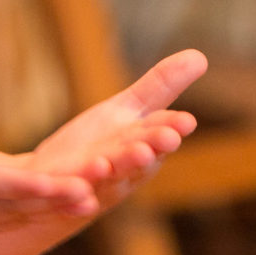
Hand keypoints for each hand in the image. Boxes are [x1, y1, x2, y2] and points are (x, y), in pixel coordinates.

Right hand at [0, 92, 98, 237]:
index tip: (61, 182)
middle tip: (105, 175)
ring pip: (41, 206)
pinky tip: (107, 182)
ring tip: (119, 173)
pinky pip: (41, 206)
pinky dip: (72, 196)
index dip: (27, 187)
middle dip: (66, 189)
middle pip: (26, 200)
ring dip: (79, 192)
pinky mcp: (0, 212)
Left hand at [22, 49, 207, 212]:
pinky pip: (68, 198)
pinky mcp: (62, 197)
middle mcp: (120, 170)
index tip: (187, 121)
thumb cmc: (101, 145)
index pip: (155, 133)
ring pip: (103, 180)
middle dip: (145, 152)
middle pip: (133, 160)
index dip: (169, 128)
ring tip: (106, 162)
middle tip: (165, 140)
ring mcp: (90, 186)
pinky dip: (75, 198)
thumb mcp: (127, 110)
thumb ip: (160, 86)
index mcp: (139, 144)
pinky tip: (79, 196)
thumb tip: (200, 56)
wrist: (55, 183)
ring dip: (110, 171)